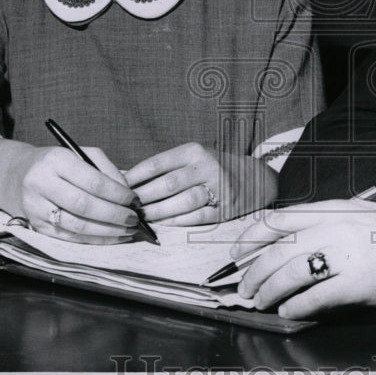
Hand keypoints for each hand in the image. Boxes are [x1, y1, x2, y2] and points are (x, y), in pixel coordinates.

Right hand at [11, 146, 139, 243]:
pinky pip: (68, 237)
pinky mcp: (35, 226)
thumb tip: (128, 193)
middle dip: (114, 215)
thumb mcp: (82, 154)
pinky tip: (111, 237)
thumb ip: (107, 170)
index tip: (135, 200)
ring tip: (127, 231)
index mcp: (56, 160)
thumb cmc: (58, 163)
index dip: (117, 194)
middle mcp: (41, 183)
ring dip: (106, 231)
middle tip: (134, 219)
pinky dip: (93, 240)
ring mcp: (35, 207)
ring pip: (76, 225)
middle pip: (84, 205)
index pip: (93, 181)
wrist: (17, 174)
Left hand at [124, 142, 276, 225]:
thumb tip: (128, 178)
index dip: (136, 176)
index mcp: (195, 151)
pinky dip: (176, 221)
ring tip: (141, 217)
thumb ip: (167, 166)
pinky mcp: (225, 208)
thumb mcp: (194, 157)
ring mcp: (219, 188)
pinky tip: (162, 223)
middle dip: (143, 197)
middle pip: (168, 184)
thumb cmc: (214, 167)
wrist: (255, 177)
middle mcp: (208, 166)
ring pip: (182, 202)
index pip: (158, 163)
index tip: (120, 186)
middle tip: (127, 207)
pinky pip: (196, 217)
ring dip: (157, 212)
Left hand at [234, 201, 375, 319]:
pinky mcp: (355, 283)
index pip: (277, 219)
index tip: (236, 251)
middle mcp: (333, 228)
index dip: (250, 236)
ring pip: (289, 273)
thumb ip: (325, 224)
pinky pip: (314, 297)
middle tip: (244, 287)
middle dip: (254, 271)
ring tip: (261, 302)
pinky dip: (295, 307)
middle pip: (278, 250)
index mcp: (330, 210)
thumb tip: (292, 242)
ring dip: (269, 291)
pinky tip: (289, 311)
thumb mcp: (357, 215)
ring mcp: (344, 255)